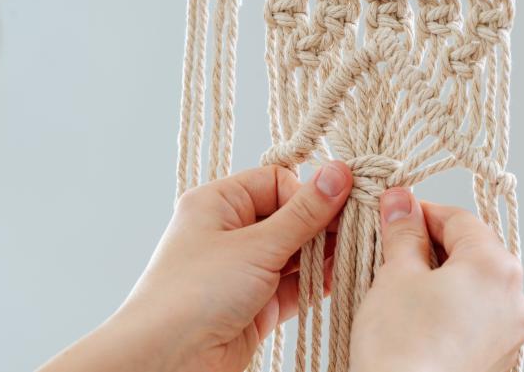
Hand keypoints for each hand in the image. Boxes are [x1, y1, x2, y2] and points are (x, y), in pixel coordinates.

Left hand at [38, 161, 352, 371]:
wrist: (167, 360)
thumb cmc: (196, 292)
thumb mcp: (257, 246)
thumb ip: (304, 213)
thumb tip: (339, 171)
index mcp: (218, 203)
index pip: (276, 182)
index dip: (306, 194)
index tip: (336, 207)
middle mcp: (229, 232)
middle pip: (289, 217)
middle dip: (321, 225)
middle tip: (357, 228)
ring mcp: (243, 269)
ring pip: (294, 252)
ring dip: (323, 255)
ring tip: (357, 251)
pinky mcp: (255, 303)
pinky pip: (294, 285)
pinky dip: (316, 282)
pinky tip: (341, 277)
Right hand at [350, 188, 523, 371]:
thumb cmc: (401, 344)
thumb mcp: (396, 275)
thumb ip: (403, 232)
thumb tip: (400, 202)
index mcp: (496, 267)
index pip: (460, 219)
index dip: (422, 212)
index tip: (394, 212)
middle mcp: (515, 299)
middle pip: (473, 251)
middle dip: (432, 245)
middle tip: (392, 246)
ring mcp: (511, 333)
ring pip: (475, 285)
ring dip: (441, 275)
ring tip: (400, 281)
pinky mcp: (499, 359)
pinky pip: (477, 316)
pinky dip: (451, 306)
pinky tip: (417, 314)